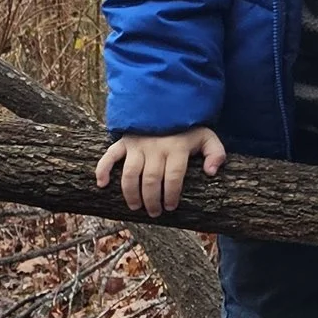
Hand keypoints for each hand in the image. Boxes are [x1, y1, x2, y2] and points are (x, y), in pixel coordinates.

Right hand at [94, 126, 225, 217]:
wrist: (166, 105)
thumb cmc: (188, 129)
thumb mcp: (208, 137)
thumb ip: (216, 153)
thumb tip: (211, 172)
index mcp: (177, 148)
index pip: (173, 176)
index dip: (171, 194)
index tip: (170, 207)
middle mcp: (155, 147)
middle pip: (151, 179)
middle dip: (152, 200)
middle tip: (154, 212)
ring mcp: (137, 145)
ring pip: (131, 173)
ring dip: (130, 193)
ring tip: (135, 207)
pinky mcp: (124, 142)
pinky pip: (110, 156)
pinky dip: (103, 169)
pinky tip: (102, 185)